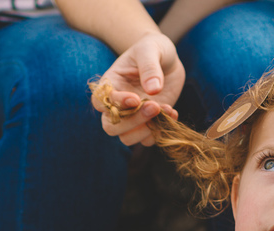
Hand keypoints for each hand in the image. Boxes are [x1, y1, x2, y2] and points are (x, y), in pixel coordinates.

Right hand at [91, 32, 184, 146]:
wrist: (167, 58)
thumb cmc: (152, 49)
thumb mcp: (150, 49)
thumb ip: (149, 67)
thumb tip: (153, 89)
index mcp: (110, 85)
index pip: (100, 102)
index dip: (115, 104)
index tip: (135, 98)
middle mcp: (117, 105)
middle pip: (111, 126)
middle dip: (131, 121)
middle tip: (154, 106)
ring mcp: (132, 117)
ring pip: (126, 138)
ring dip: (145, 130)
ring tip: (166, 110)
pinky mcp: (149, 123)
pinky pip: (148, 139)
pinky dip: (160, 131)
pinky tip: (173, 112)